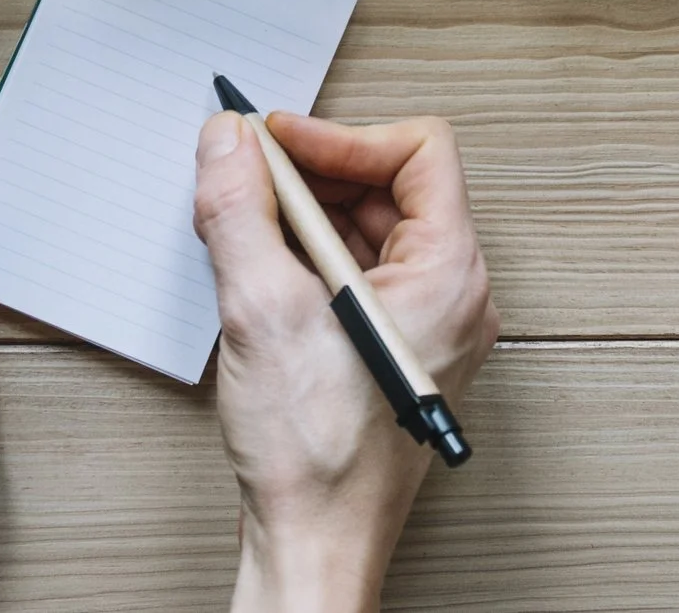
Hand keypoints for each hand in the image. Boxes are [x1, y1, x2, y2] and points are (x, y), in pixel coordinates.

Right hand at [193, 112, 498, 612]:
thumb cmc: (319, 456)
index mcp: (449, 274)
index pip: (420, 151)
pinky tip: (259, 271)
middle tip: (248, 173)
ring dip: (304, 216)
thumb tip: (228, 143)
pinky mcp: (391, 350)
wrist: (316, 545)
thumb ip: (240, 210)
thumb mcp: (263, 309)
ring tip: (244, 222)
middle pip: (391, 186)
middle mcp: (451, 296)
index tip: (279, 140)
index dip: (342, 135)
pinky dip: (306, 258)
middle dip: (314, 173)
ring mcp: (424, 326)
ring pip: (369, 231)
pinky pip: (357, 274)